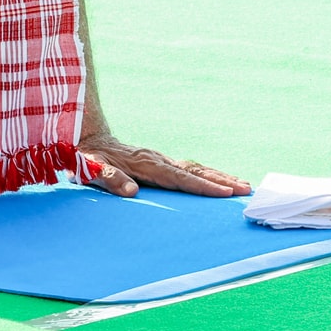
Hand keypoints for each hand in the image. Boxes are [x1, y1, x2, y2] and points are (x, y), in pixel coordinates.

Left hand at [81, 132, 251, 197]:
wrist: (84, 137)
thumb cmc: (87, 158)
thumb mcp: (91, 170)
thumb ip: (110, 179)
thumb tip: (131, 192)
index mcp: (145, 164)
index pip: (180, 178)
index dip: (202, 186)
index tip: (224, 193)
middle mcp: (156, 159)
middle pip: (195, 170)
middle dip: (221, 180)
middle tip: (246, 189)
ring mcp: (158, 159)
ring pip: (195, 167)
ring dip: (219, 176)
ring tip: (243, 185)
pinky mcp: (157, 161)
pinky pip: (187, 168)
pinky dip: (206, 174)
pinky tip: (217, 180)